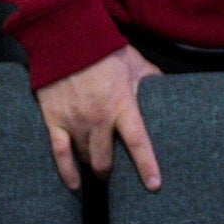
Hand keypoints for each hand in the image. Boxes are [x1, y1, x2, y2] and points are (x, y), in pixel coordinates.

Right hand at [35, 44, 161, 191]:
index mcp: (122, 104)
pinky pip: (60, 154)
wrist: (64, 37)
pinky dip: (67, 172)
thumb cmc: (103, 49)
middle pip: (106, 159)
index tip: (154, 186)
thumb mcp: (135, 62)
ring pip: (86, 157)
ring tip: (97, 168)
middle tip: (114, 170)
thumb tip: (169, 89)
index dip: (146, 166)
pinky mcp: (54, 120)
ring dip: (93, 165)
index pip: (137, 143)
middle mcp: (99, 118)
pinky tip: (74, 185)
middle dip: (111, 169)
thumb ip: (152, 79)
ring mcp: (74, 121)